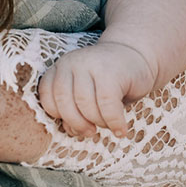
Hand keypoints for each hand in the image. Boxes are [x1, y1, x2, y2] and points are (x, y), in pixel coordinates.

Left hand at [38, 40, 155, 136]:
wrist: (138, 54)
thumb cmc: (110, 82)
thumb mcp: (87, 94)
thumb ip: (74, 110)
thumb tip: (71, 130)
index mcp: (60, 68)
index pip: (48, 97)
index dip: (59, 116)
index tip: (74, 125)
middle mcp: (72, 62)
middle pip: (65, 103)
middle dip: (77, 124)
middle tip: (90, 132)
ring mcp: (90, 64)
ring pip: (85, 105)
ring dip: (98, 122)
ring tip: (109, 125)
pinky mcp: (111, 72)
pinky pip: (107, 105)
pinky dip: (114, 122)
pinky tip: (121, 130)